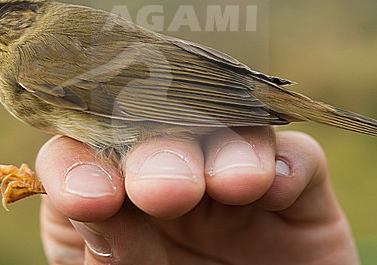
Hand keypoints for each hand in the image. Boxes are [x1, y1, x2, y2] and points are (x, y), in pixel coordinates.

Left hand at [36, 127, 358, 263]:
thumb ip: (108, 249)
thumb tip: (93, 197)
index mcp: (110, 201)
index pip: (77, 154)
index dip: (79, 164)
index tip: (91, 199)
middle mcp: (168, 179)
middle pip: (157, 127)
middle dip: (158, 150)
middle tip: (162, 191)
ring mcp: (232, 183)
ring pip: (231, 130)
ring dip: (228, 148)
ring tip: (229, 184)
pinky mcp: (297, 198)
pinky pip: (299, 157)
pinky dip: (288, 162)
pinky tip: (272, 187)